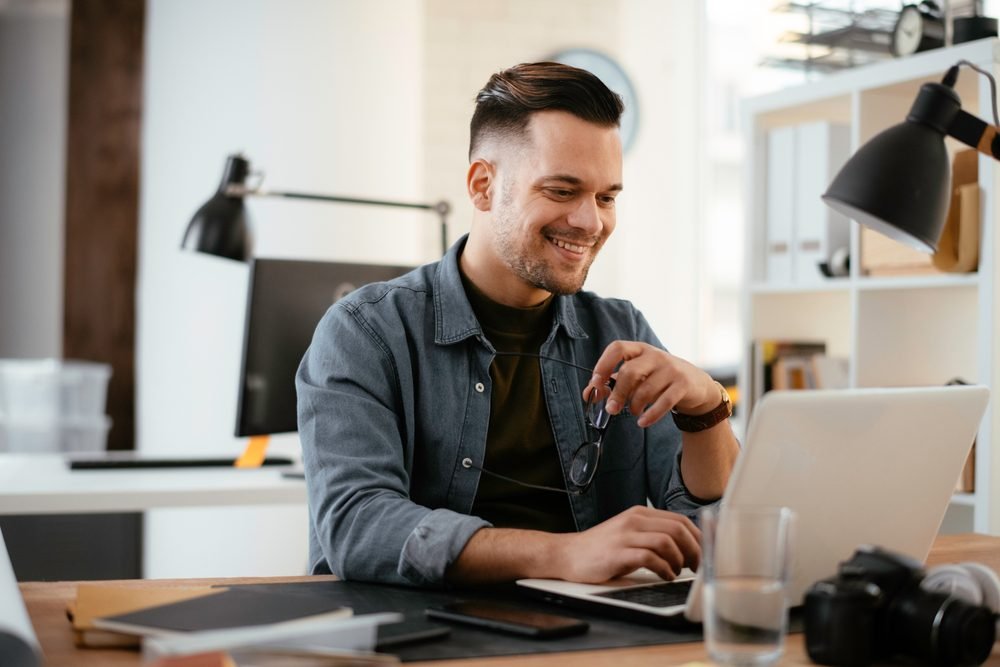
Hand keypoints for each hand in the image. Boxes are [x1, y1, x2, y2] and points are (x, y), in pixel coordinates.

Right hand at [556, 506, 700, 582]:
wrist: (567, 554)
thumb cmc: (601, 548)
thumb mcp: (629, 534)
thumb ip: (653, 534)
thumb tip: (686, 547)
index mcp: (639, 514)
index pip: (680, 520)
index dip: (697, 537)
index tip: (704, 553)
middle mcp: (634, 521)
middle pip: (677, 529)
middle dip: (694, 549)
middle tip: (696, 566)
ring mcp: (625, 536)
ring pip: (667, 541)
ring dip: (679, 560)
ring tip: (678, 572)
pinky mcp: (618, 553)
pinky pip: (650, 558)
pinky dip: (664, 569)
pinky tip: (665, 575)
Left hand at [583, 341, 718, 427]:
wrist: (696, 384)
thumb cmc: (659, 379)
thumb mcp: (638, 376)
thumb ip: (613, 382)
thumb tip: (589, 394)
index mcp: (640, 350)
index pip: (618, 348)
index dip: (603, 364)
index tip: (596, 383)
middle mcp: (655, 356)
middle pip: (630, 372)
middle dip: (618, 393)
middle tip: (611, 409)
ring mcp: (671, 369)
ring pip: (646, 389)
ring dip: (635, 406)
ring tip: (634, 412)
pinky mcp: (683, 384)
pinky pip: (663, 402)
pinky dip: (651, 415)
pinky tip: (643, 422)